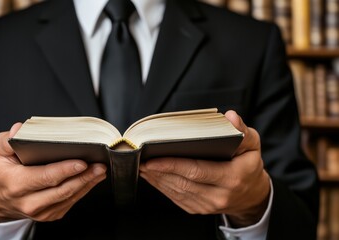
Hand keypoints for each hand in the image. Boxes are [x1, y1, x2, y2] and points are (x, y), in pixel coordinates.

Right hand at [0, 123, 106, 221]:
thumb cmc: (2, 172)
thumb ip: (7, 140)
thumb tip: (19, 130)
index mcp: (16, 184)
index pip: (45, 177)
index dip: (65, 170)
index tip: (82, 162)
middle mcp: (29, 202)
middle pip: (62, 189)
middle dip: (84, 177)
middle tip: (99, 164)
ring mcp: (41, 212)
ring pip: (69, 197)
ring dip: (88, 183)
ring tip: (100, 169)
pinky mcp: (51, 214)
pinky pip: (71, 202)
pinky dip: (83, 189)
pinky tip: (92, 178)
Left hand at [139, 110, 269, 226]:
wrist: (252, 195)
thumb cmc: (249, 165)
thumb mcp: (252, 144)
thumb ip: (241, 130)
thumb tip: (229, 116)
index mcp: (232, 178)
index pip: (197, 171)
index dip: (172, 165)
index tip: (152, 159)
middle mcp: (219, 196)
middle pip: (182, 182)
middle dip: (159, 170)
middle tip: (141, 158)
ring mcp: (207, 206)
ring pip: (176, 191)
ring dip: (157, 179)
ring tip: (142, 165)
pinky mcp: (198, 209)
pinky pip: (176, 198)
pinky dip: (162, 186)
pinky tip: (152, 176)